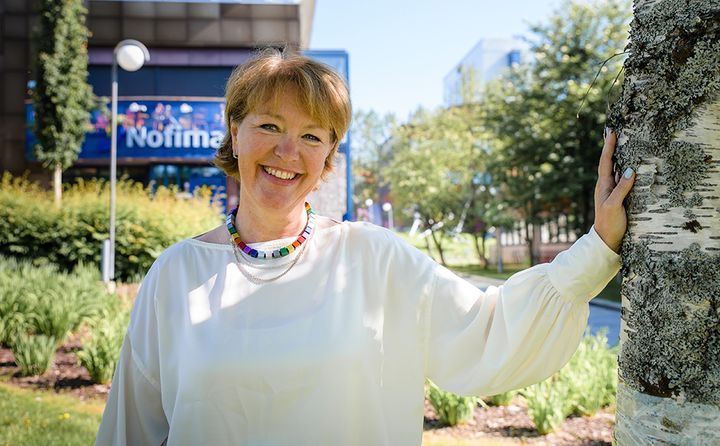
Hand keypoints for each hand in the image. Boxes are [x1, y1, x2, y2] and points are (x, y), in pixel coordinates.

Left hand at [594, 129, 634, 252]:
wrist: (607, 240)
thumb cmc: (609, 223)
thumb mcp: (614, 205)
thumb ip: (621, 188)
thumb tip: (629, 170)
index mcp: (603, 185)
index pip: (606, 162)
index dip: (609, 147)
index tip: (612, 132)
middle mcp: (607, 186)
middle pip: (610, 162)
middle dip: (613, 147)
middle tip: (616, 131)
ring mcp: (613, 191)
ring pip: (617, 170)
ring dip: (620, 157)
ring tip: (625, 142)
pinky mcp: (620, 197)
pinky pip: (624, 180)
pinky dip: (627, 170)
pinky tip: (633, 166)